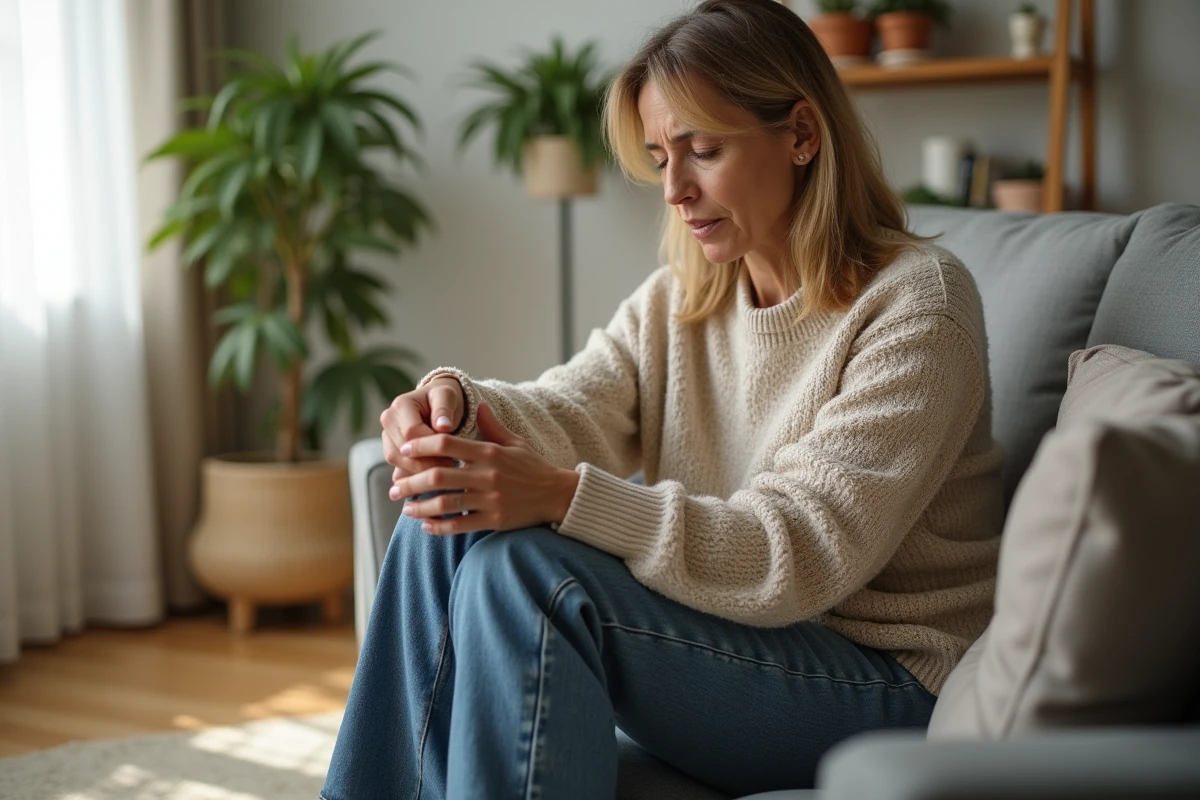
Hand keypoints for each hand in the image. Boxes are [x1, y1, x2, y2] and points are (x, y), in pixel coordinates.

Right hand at [380, 376, 465, 482]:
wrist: (438, 402)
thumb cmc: (444, 398)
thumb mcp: (447, 397)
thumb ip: (444, 410)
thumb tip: (443, 426)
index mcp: (401, 405)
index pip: (411, 432)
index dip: (430, 446)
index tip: (453, 454)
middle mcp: (388, 420)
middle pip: (401, 450)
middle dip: (425, 462)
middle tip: (449, 470)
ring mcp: (387, 436)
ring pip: (396, 461)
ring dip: (418, 472)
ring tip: (442, 475)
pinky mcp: (391, 450)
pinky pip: (397, 469)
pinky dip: (413, 478)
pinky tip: (431, 483)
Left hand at [391, 402, 580, 534]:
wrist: (558, 494)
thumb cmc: (533, 467)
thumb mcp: (515, 442)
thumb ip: (492, 426)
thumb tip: (479, 405)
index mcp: (489, 452)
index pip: (446, 443)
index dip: (421, 445)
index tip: (403, 450)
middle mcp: (487, 474)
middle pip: (439, 475)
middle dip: (411, 482)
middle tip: (394, 488)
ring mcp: (491, 499)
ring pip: (446, 503)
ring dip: (421, 506)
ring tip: (406, 508)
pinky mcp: (495, 520)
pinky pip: (461, 525)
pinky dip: (440, 527)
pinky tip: (426, 526)